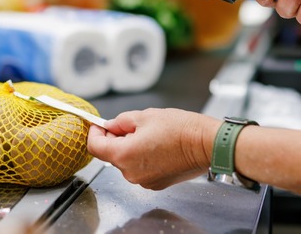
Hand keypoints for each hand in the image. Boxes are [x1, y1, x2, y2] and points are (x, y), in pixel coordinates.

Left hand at [87, 108, 221, 189]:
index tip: (99, 126)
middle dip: (117, 140)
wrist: (206, 144)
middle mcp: (130, 173)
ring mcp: (144, 181)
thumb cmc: (180, 129)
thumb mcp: (145, 116)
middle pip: (112, 155)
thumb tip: (111, 126)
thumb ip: (121, 122)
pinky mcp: (156, 184)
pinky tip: (159, 147)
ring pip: (128, 162)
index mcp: (123, 155)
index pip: (95, 147)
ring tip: (151, 136)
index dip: (94, 133)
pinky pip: (141, 170)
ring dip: (132, 149)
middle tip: (132, 126)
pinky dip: (144, 159)